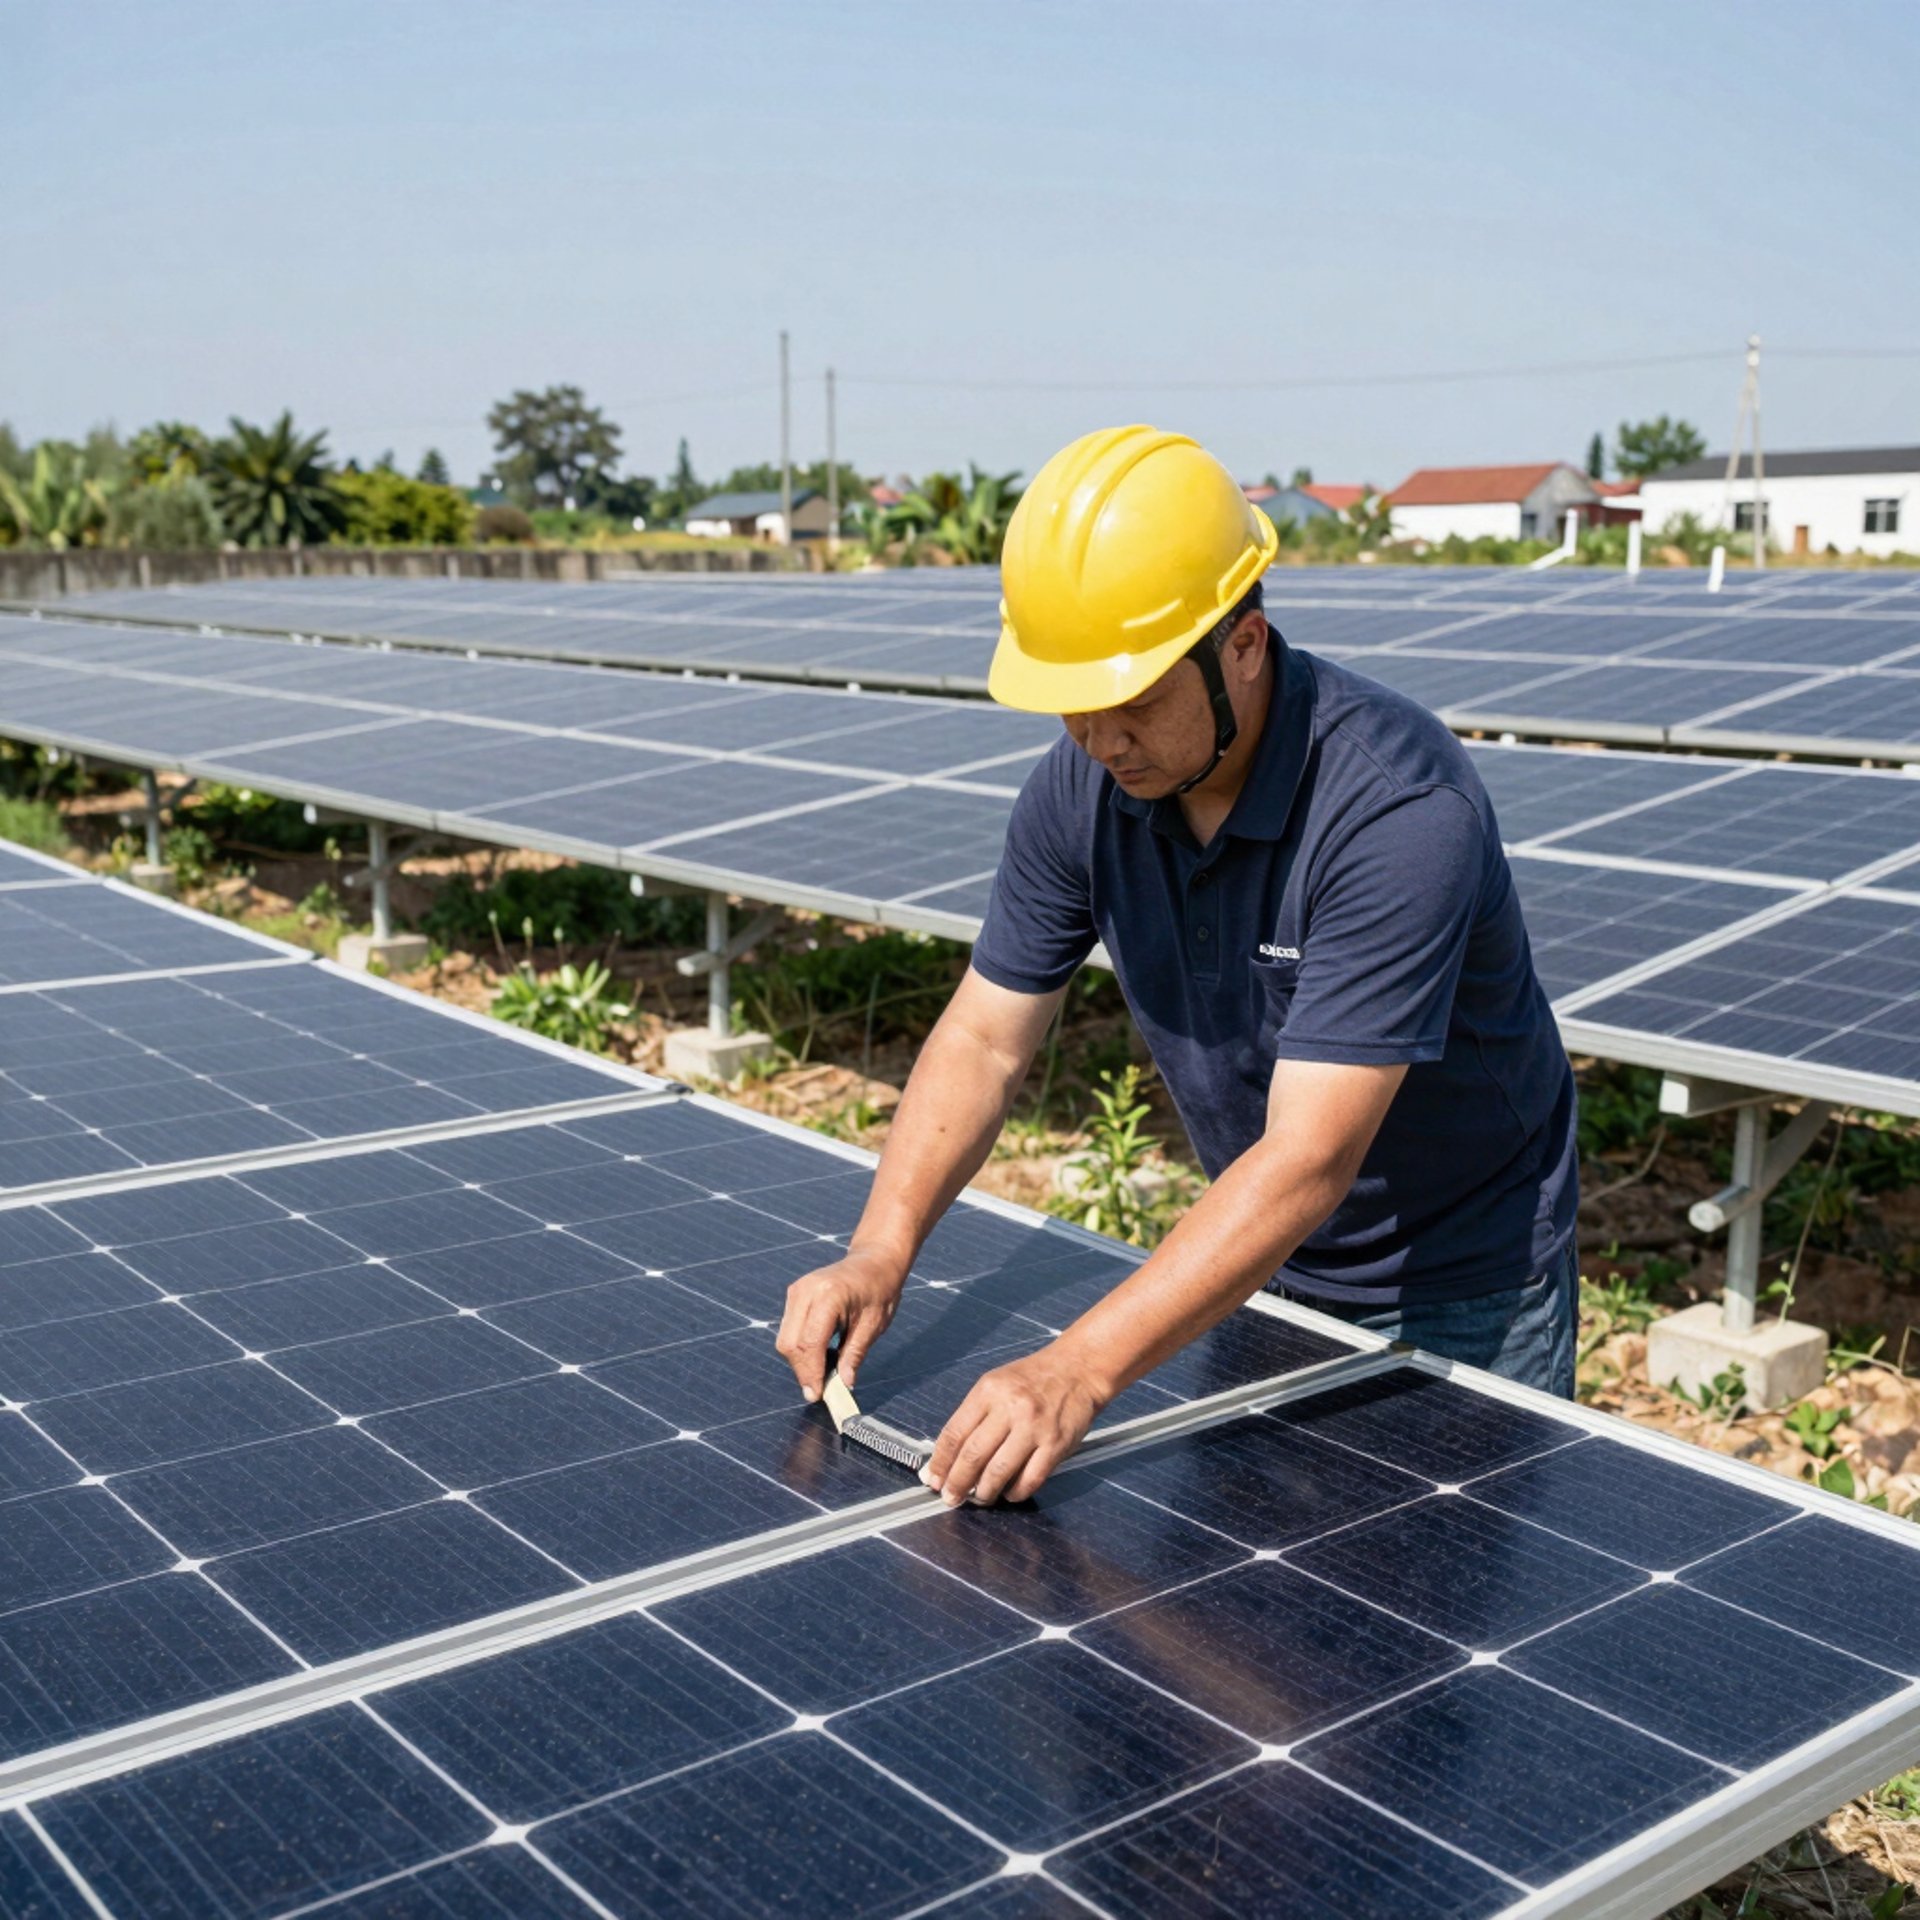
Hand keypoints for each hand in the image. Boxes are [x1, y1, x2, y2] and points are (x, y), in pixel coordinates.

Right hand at [776, 1246, 905, 1400]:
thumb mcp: (874, 1325)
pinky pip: (788, 1329)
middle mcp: (806, 1291)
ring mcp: (797, 1290)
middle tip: (820, 1389)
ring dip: (800, 1360)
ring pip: (785, 1339)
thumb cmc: (879, 1290)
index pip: (810, 1343)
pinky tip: (820, 1352)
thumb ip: (854, 1355)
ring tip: (824, 1370)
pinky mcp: (794, 1294)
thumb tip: (844, 1385)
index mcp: (829, 1296)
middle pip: (790, 1343)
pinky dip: (800, 1347)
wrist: (874, 1260)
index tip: (817, 1395)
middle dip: (802, 1370)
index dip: (811, 1373)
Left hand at [925, 1344, 1108, 1506]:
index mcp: (989, 1390)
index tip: (932, 1479)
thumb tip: (950, 1455)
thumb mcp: (996, 1384)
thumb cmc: (1033, 1378)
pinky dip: (1015, 1493)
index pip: (954, 1433)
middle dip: (956, 1483)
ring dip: (984, 1492)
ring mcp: (1034, 1427)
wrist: (1077, 1369)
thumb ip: (974, 1416)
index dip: (940, 1462)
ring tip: (979, 1497)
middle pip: (973, 1455)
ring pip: (998, 1472)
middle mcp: (1010, 1408)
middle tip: (950, 1498)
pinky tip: (1009, 1493)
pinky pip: (1029, 1480)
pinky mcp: (1055, 1445)